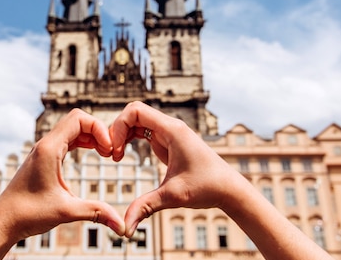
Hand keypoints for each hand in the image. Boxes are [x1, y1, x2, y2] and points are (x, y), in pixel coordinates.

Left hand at [0, 108, 124, 259]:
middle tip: (111, 152)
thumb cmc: (28, 214)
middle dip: (98, 131)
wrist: (3, 222)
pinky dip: (83, 142)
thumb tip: (123, 227)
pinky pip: (67, 139)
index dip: (99, 129)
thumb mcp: (66, 212)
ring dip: (91, 136)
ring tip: (106, 153)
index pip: (78, 118)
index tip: (109, 151)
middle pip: (77, 120)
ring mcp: (43, 150)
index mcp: (49, 149)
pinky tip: (93, 153)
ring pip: (72, 128)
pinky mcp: (43, 158)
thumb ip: (96, 213)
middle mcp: (45, 144)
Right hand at [110, 101, 233, 236]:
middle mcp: (170, 127)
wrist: (228, 189)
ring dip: (122, 134)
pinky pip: (143, 131)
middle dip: (117, 130)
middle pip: (133, 113)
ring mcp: (169, 133)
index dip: (119, 126)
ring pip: (137, 121)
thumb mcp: (173, 196)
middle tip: (112, 154)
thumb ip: (146, 207)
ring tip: (116, 156)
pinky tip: (123, 155)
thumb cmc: (207, 187)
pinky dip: (130, 139)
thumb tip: (125, 229)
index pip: (136, 111)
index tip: (115, 150)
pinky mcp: (168, 142)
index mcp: (172, 130)